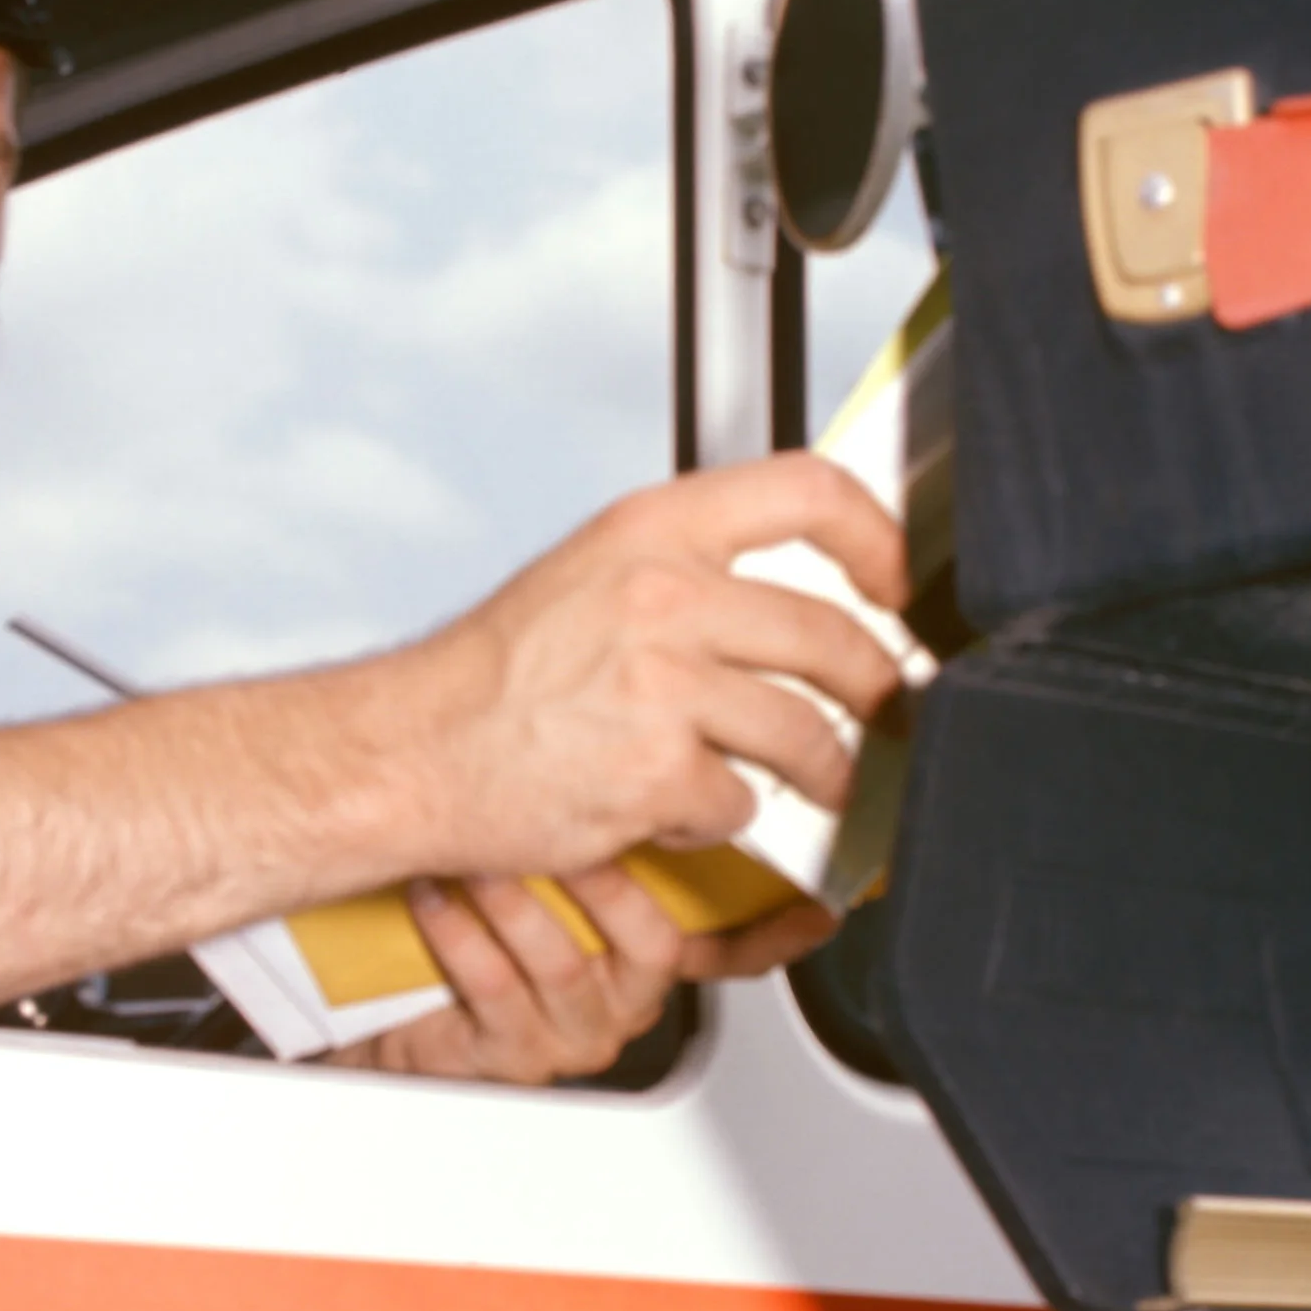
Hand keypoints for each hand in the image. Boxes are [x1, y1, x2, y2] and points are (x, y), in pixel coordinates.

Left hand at [349, 866, 837, 1085]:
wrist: (394, 994)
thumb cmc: (480, 917)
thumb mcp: (555, 866)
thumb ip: (615, 824)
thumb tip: (661, 739)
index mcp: (648, 958)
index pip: (734, 945)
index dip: (778, 929)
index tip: (814, 908)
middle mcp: (623, 1000)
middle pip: (656, 947)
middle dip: (608, 882)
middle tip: (572, 824)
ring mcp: (572, 1032)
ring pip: (568, 964)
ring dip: (521, 901)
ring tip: (483, 854)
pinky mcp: (512, 1054)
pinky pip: (497, 988)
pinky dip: (464, 933)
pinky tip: (439, 893)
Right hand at [381, 454, 911, 884]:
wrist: (411, 752)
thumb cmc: (492, 676)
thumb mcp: (590, 575)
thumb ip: (687, 570)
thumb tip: (784, 593)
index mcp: (652, 530)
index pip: (809, 493)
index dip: (879, 537)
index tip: (898, 585)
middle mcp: (663, 596)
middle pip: (833, 635)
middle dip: (880, 690)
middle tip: (886, 712)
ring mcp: (662, 687)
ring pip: (807, 733)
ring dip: (826, 772)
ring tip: (817, 784)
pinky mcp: (655, 774)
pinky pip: (741, 804)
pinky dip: (719, 817)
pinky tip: (676, 807)